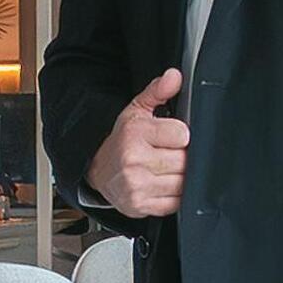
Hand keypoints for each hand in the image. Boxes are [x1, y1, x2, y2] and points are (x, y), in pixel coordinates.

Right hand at [89, 67, 189, 219]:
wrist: (98, 169)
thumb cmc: (122, 140)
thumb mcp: (136, 111)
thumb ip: (157, 91)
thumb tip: (175, 76)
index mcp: (134, 134)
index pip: (181, 134)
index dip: (182, 135)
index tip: (174, 136)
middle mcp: (133, 161)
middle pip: (184, 161)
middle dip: (182, 157)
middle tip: (169, 153)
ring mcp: (136, 186)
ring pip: (183, 183)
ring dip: (180, 177)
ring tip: (166, 168)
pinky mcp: (140, 206)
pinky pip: (175, 202)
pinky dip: (175, 195)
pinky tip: (163, 184)